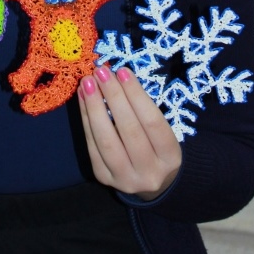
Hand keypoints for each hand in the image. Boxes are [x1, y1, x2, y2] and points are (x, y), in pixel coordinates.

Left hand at [78, 65, 180, 200]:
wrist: (149, 181)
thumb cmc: (156, 145)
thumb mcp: (160, 131)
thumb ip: (142, 109)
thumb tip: (116, 77)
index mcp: (170, 157)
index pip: (152, 122)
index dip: (136, 95)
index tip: (123, 71)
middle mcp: (150, 173)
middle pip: (129, 131)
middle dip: (113, 97)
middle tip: (101, 72)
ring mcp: (126, 179)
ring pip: (107, 141)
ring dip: (94, 108)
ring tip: (87, 83)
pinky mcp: (104, 178)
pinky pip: (92, 146)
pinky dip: (86, 120)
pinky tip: (83, 99)